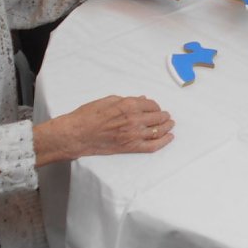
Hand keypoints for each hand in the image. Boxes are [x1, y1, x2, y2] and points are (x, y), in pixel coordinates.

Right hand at [34, 95, 173, 164]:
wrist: (77, 134)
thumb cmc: (88, 115)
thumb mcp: (108, 100)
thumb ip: (127, 100)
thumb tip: (142, 100)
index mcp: (128, 105)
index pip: (151, 104)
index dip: (155, 106)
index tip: (155, 107)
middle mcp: (134, 119)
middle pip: (158, 117)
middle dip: (164, 116)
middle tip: (167, 116)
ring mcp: (133, 135)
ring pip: (158, 131)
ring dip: (167, 127)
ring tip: (170, 125)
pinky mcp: (130, 147)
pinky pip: (152, 146)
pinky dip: (163, 142)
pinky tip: (169, 138)